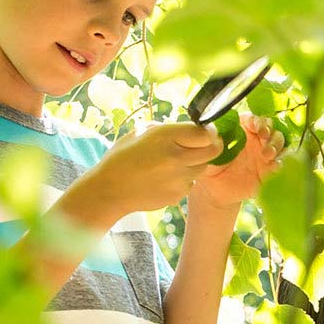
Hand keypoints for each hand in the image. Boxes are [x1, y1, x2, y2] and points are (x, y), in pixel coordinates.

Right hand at [62, 122, 219, 225]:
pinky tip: (165, 177)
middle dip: (212, 145)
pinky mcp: (178, 195)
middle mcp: (177, 158)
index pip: (206, 133)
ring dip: (196, 163)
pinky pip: (190, 183)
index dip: (209, 131)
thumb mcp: (142, 132)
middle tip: (205, 144)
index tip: (206, 131)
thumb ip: (169, 129)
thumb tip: (191, 129)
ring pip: (203, 168)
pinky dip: (184, 179)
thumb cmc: (122, 156)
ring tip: (176, 162)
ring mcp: (179, 179)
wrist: (109, 189)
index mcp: (166, 137)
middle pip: (213, 150)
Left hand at [192, 114, 284, 208]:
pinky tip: (274, 166)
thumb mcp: (209, 150)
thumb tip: (217, 129)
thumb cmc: (211, 165)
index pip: (255, 119)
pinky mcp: (269, 170)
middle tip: (264, 138)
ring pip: (280, 144)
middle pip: (272, 129)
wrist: (214, 190)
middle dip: (270, 132)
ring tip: (268, 155)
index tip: (256, 127)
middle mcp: (257, 139)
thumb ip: (215, 138)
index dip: (258, 121)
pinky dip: (280, 163)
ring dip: (276, 146)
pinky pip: (280, 164)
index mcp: (242, 129)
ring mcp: (265, 154)